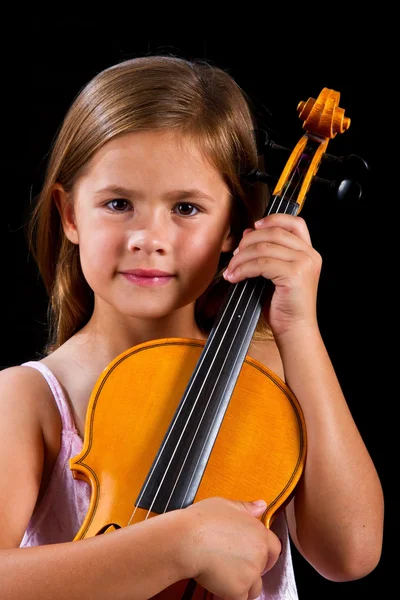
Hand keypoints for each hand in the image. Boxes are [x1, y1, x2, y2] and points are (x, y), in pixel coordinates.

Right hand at [182, 497, 280, 599]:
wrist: (188, 541)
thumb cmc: (201, 522)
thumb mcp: (226, 504)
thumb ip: (247, 508)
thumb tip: (260, 506)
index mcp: (258, 532)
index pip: (274, 547)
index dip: (266, 552)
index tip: (257, 555)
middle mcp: (259, 553)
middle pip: (264, 568)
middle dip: (254, 570)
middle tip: (236, 566)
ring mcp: (250, 573)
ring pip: (255, 587)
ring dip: (244, 584)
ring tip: (226, 576)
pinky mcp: (239, 590)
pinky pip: (241, 598)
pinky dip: (231, 596)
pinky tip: (219, 586)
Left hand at [223, 213, 321, 336]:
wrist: (295, 329)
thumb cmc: (284, 305)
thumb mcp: (276, 274)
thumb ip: (267, 253)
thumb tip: (249, 233)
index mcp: (308, 252)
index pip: (294, 223)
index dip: (272, 219)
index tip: (253, 227)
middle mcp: (309, 255)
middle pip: (273, 232)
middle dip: (248, 242)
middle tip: (234, 255)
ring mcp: (304, 263)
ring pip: (264, 248)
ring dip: (241, 257)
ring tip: (231, 269)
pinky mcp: (294, 274)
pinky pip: (261, 264)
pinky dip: (243, 269)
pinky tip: (235, 277)